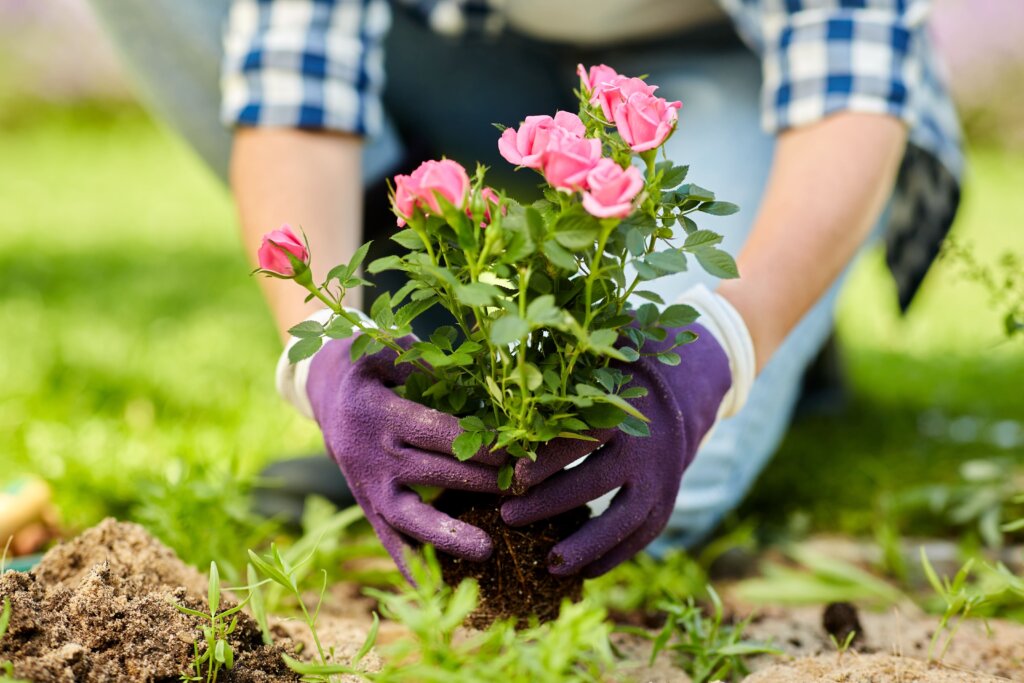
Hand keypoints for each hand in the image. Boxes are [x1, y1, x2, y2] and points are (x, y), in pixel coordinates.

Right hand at [306, 335, 505, 577]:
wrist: (325, 394)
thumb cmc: (370, 368)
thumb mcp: (385, 350)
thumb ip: (421, 363)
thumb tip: (467, 377)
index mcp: (378, 412)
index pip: (433, 431)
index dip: (473, 443)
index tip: (512, 454)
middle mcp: (371, 454)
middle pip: (429, 473)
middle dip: (478, 483)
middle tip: (521, 489)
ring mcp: (368, 486)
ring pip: (407, 517)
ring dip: (446, 535)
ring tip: (487, 552)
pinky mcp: (368, 507)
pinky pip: (389, 541)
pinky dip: (411, 566)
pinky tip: (438, 592)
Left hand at [500, 323, 730, 577]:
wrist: (671, 404)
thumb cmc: (607, 392)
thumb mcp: (586, 382)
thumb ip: (551, 397)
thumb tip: (498, 415)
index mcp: (619, 412)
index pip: (581, 437)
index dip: (548, 457)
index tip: (514, 475)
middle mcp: (643, 448)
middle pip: (596, 481)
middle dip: (549, 503)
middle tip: (507, 516)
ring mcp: (659, 480)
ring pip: (624, 520)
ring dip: (585, 545)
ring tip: (547, 565)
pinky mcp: (665, 503)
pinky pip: (641, 538)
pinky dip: (613, 557)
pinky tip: (583, 573)